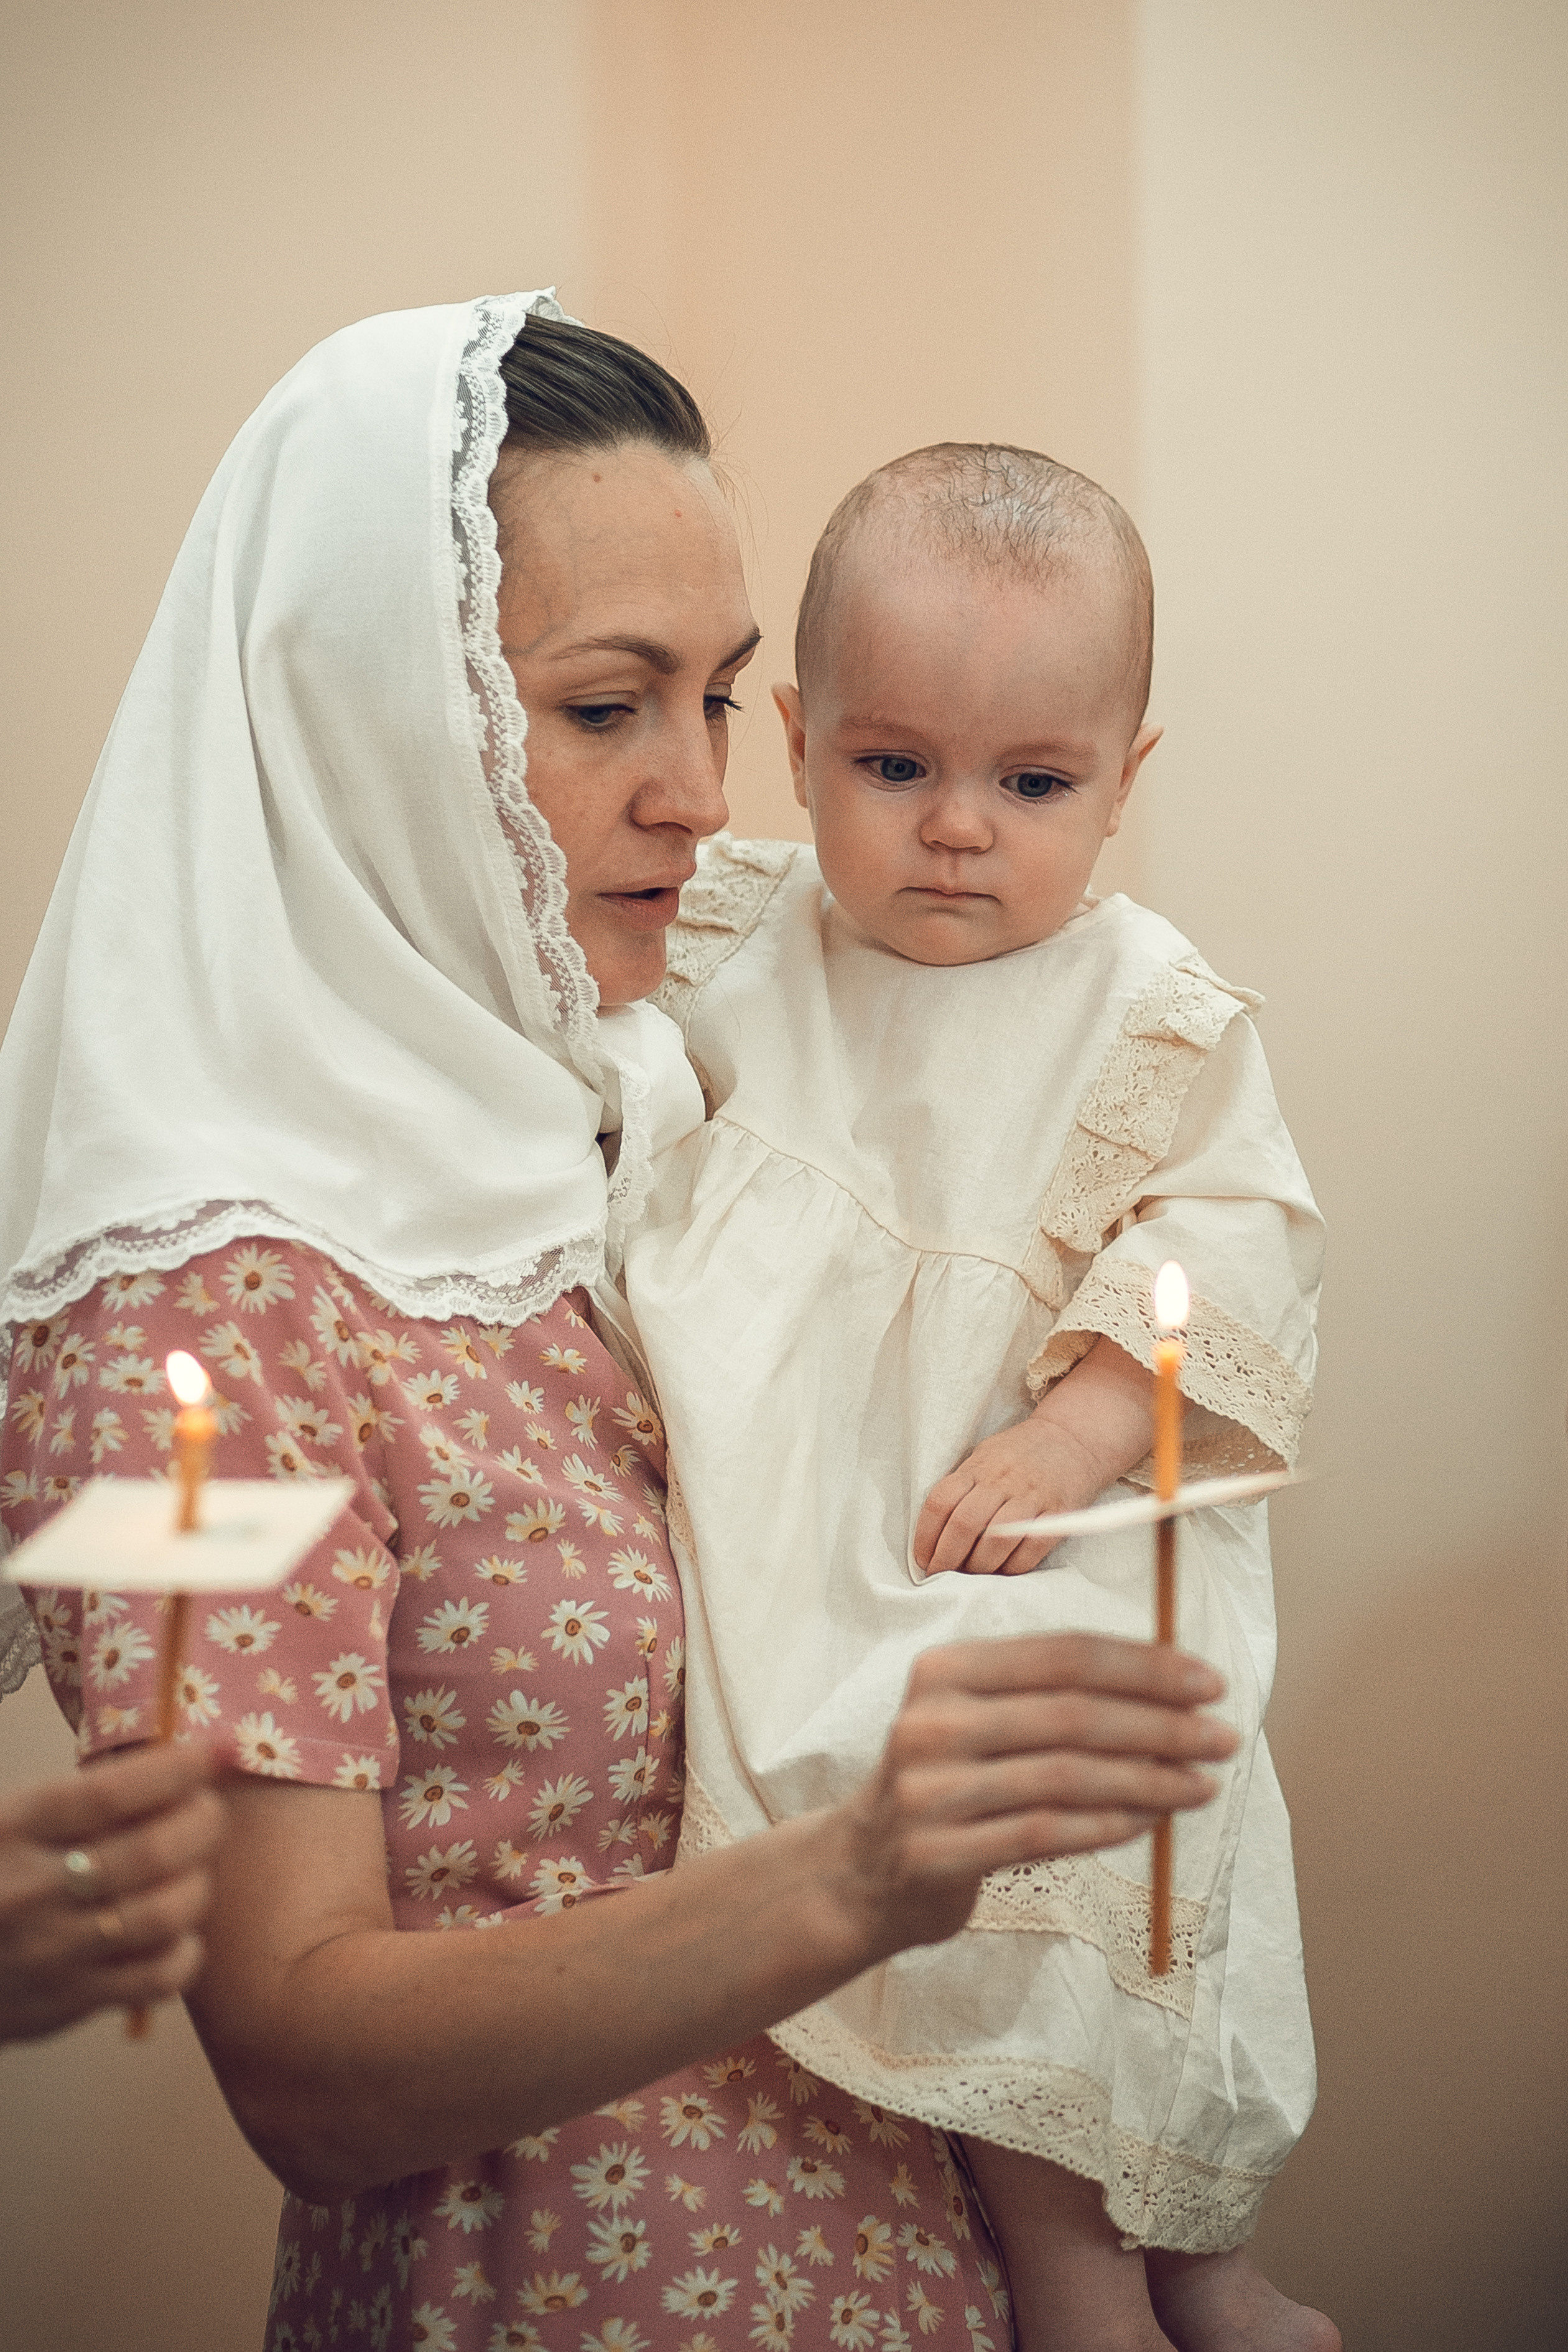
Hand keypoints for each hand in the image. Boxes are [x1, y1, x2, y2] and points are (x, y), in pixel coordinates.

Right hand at [0, 1741, 221, 2043]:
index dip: (173, 1769)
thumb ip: (71, 1800)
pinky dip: (186, 1950)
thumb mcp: (4, 1822)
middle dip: (202, 1821)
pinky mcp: (66, 2003)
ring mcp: (51, 1953)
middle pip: (151, 1852)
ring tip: (192, 1867)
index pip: (109, 1793)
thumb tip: (164, 1762)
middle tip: (208, 1809)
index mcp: (10, 1831)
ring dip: (198, 1883)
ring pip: (164, 1914)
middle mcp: (30, 1892)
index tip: (206, 1754)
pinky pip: (157, 1977)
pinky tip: (178, 1929)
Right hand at [833, 1632, 1239, 1955]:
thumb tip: (1171, 1687)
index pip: (1062, 1654)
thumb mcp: (977, 1717)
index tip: (1207, 1683)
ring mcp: (931, 1789)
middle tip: (1220, 1738)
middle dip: (1160, 1724)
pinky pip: (1045, 1833)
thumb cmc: (949, 1782)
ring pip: (1065, 1777)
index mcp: (946, 1669)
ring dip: (1148, 1779)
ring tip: (1201, 1784)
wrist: (863, 1868)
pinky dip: (1108, 1825)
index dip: (1143, 1666)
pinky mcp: (938, 1852)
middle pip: (1070, 1713)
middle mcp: (932, 1721)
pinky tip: (1150, 1821)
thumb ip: (1051, 1695)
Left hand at [914, 1336, 1155, 1574]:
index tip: (922, 1559)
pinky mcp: (1058, 1513)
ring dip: (978, 1566)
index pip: (941, 1502)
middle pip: (965, 1524)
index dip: (925, 1536)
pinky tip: (1003, 1572)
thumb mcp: (984, 1457)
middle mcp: (1002, 1480)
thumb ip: (963, 1487)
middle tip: (942, 1575)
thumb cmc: (1021, 1453)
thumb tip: (936, 1532)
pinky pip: (1031, 1548)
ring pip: (997, 1540)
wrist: (1074, 1438)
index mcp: (978, 1467)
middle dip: (947, 1558)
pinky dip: (1013, 1567)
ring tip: (971, 1577)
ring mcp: (1032, 1496)